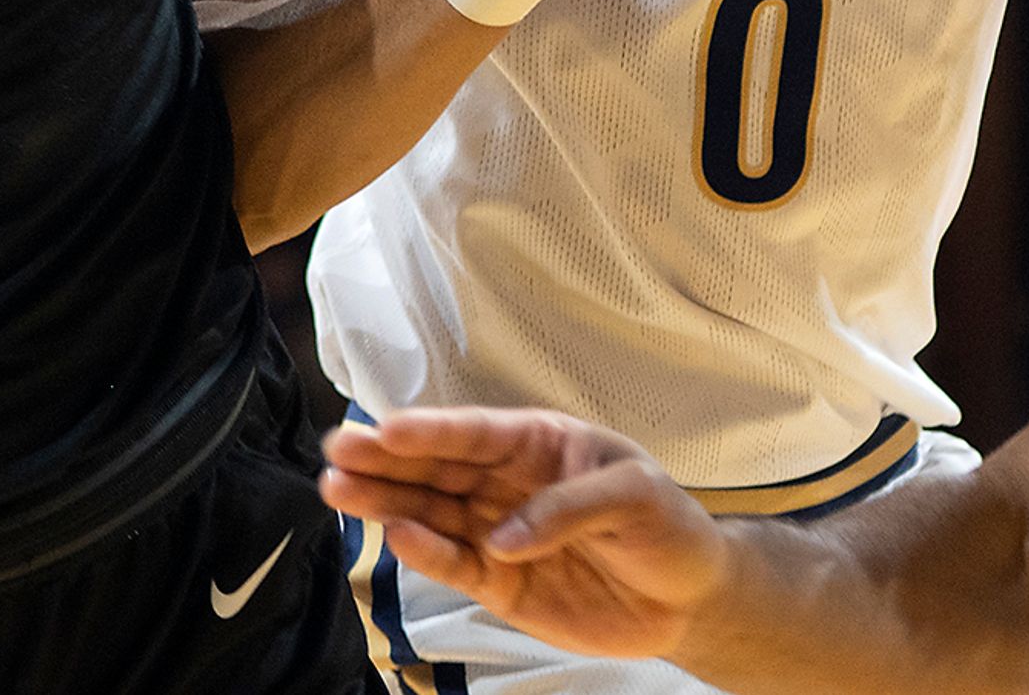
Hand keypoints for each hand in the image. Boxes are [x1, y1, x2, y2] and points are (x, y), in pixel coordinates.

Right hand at [322, 407, 722, 658]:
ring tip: (337, 491)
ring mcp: (497, 532)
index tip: (387, 429)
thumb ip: (569, 507)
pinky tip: (395, 538)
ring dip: (384, 501)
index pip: (475, 433)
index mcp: (537, 443)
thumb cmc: (669, 527)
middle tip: (338, 450)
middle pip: (435, 467)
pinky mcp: (499, 583)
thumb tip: (504, 538)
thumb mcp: (637, 495)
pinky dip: (424, 554)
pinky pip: (454, 565)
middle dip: (384, 458)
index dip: (431, 430)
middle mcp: (506, 483)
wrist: (691, 599)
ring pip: (429, 511)